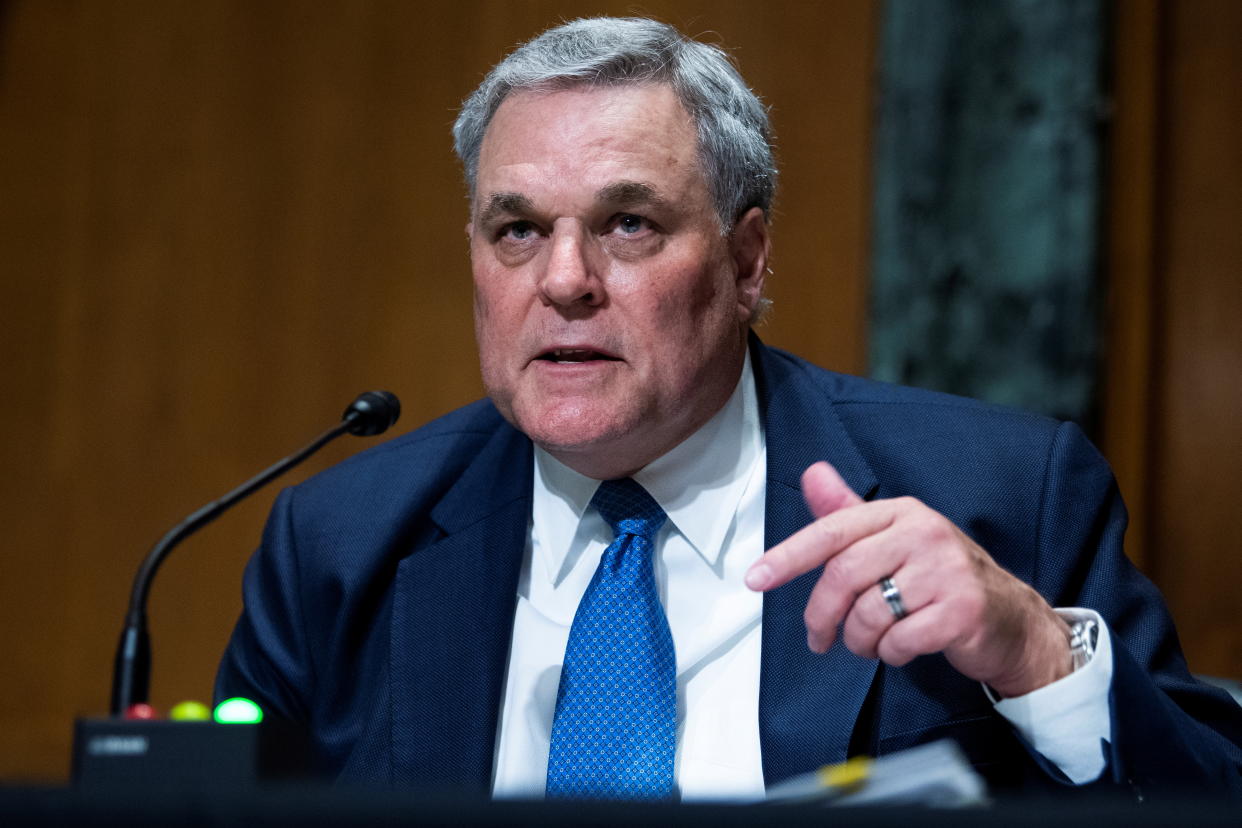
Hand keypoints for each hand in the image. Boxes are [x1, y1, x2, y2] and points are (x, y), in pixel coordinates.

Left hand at [745, 462, 1072, 696]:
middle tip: (818, 639)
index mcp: (901, 512)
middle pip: (844, 576)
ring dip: (858, 640)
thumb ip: (849, 514)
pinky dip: (891, 654)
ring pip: (869, 613)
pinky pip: (900, 640)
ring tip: (869, 644)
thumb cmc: (941, 578)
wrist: (1011, 620)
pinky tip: (903, 648)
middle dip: (822, 615)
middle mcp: (924, 533)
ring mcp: (946, 570)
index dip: (788, 556)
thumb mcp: (894, 539)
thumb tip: (812, 472)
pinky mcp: (962, 610)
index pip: (832, 530)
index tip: (755, 579)